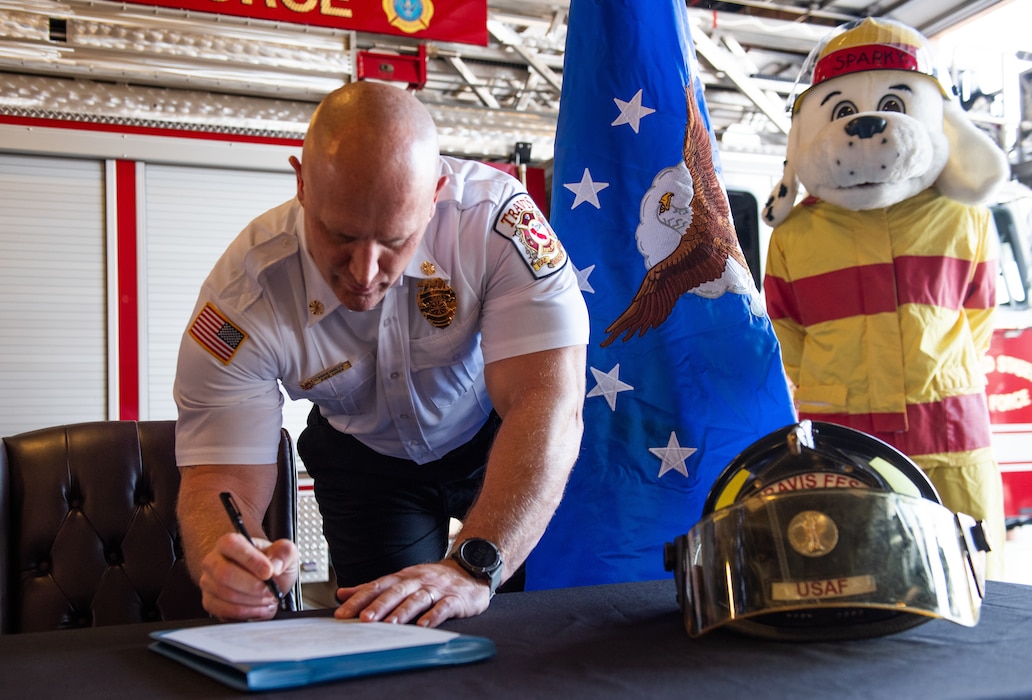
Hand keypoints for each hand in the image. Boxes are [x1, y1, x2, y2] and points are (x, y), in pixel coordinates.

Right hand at [197, 533, 298, 620]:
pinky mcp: (210, 602)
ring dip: (252, 601)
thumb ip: (284, 552)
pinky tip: (259, 608)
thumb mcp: (286, 554)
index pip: (232, 545)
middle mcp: (214, 561)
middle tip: (270, 590)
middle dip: (252, 586)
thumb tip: (274, 566)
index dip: (251, 559)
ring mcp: (209, 582)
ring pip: (226, 595)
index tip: (269, 572)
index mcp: (230, 543)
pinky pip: (224, 611)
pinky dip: (247, 613)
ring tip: (268, 599)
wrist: (266, 583)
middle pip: (224, 574)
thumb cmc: (272, 566)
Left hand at [334, 560, 490, 627]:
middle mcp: (417, 581)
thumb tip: (342, 593)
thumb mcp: (400, 580)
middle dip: (379, 606)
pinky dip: (434, 616)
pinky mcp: (455, 599)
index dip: (359, 600)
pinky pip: (444, 607)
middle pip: (395, 592)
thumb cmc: (431, 579)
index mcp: (402, 578)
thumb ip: (372, 588)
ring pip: (417, 599)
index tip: (342, 613)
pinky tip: (425, 625)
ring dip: (403, 611)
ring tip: (390, 624)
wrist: (470, 569)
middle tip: (364, 619)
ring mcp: (436, 589)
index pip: (377, 587)